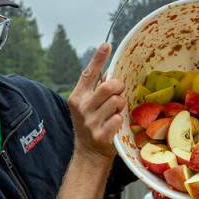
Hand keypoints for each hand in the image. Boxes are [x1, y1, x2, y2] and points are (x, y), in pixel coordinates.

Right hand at [67, 43, 123, 158]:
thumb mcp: (88, 106)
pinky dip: (120, 120)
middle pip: (108, 87)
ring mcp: (90, 122)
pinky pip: (119, 119)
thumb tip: (109, 73)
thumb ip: (96, 89)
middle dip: (119, 87)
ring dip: (121, 105)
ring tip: (115, 112)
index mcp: (77, 97)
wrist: (89, 153)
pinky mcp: (100, 134)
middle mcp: (81, 108)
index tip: (107, 44)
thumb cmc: (92, 124)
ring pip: (117, 102)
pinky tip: (114, 125)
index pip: (89, 74)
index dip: (98, 58)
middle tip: (119, 93)